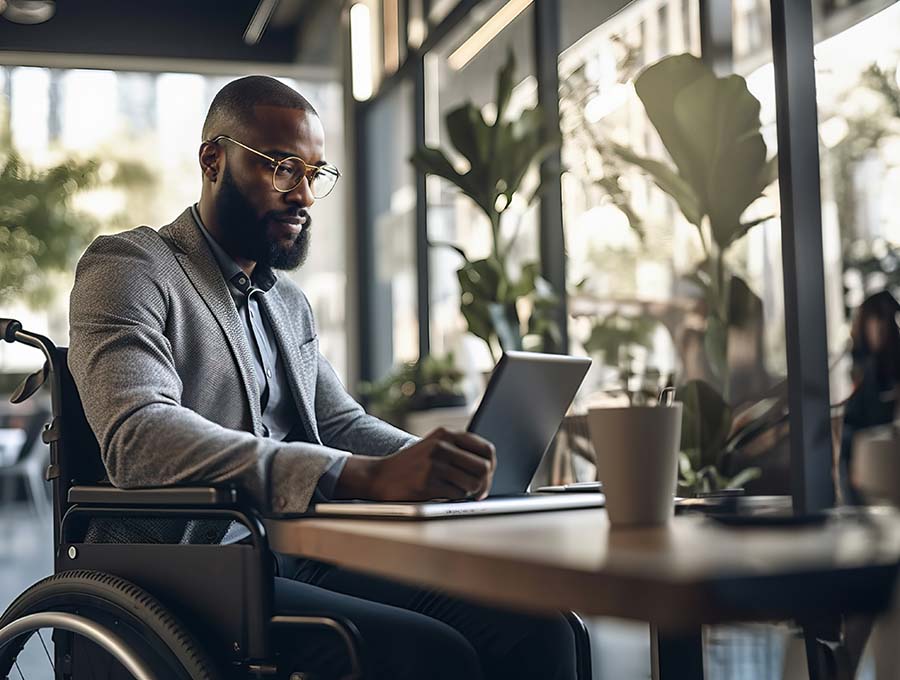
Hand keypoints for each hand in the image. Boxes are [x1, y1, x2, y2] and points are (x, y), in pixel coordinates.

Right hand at [334, 428, 495, 501]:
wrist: (379, 476)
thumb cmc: (411, 465)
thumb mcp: (434, 446)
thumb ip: (458, 450)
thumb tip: (489, 467)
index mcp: (446, 434)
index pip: (486, 449)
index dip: (492, 466)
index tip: (486, 476)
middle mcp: (442, 445)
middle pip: (483, 468)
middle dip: (484, 483)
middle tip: (477, 492)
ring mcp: (434, 463)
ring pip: (473, 483)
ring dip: (470, 493)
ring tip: (458, 492)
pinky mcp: (428, 482)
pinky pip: (457, 495)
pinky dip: (456, 498)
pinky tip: (445, 495)